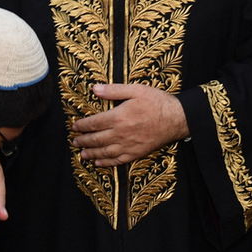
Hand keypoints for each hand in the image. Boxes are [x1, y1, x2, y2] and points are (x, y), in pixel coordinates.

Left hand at [72, 83, 186, 166]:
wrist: (177, 119)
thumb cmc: (156, 102)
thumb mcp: (135, 90)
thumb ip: (113, 90)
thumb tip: (95, 89)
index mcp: (118, 117)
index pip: (94, 123)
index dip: (82, 126)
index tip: (74, 127)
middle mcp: (120, 134)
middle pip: (96, 139)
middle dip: (83, 140)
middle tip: (74, 141)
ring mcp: (128, 145)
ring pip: (104, 152)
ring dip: (91, 153)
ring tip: (82, 154)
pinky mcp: (136, 153)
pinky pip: (118, 160)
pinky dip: (106, 162)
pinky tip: (99, 162)